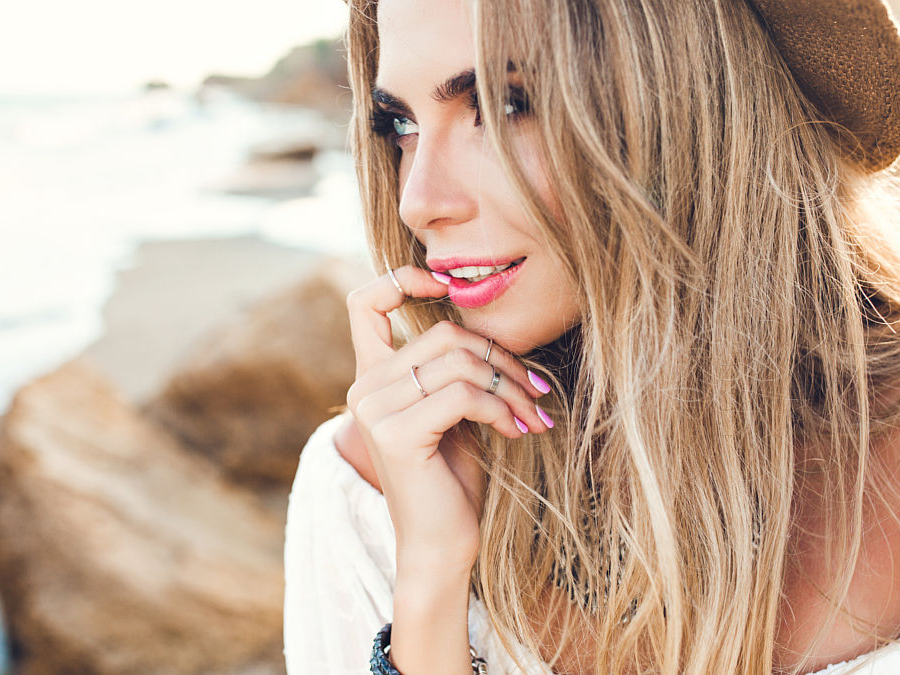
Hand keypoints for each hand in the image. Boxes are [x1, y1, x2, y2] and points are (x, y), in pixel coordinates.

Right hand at [345, 265, 551, 572]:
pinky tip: (518, 432)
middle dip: (501, 359)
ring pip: (460, 363)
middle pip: (444, 335)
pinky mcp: (395, 433)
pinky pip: (464, 395)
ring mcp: (374, 410)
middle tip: (535, 390)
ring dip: (511, 386)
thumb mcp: (453, 410)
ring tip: (533, 414)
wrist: (442, 544)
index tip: (446, 284)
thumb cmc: (453, 478)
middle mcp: (364, 388)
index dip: (402, 280)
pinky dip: (501, 409)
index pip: (365, 304)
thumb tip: (493, 328)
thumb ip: (455, 368)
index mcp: (373, 377)